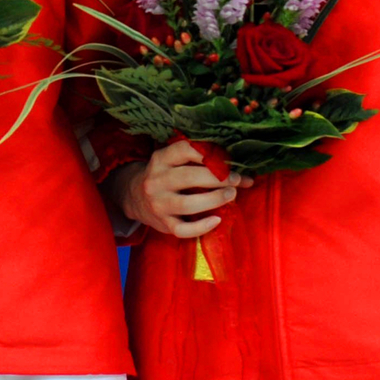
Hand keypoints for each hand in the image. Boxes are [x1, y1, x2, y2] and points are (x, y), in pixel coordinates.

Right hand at [104, 140, 250, 236]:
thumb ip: (200, 162)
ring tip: (231, 195)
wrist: (134, 197)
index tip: (228, 159)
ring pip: (187, 204)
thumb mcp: (172, 162)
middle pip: (188, 177)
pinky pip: (183, 229)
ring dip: (214, 199)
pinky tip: (217, 220)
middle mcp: (156, 180)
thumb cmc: (165, 176)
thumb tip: (244, 173)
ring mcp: (158, 204)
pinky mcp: (163, 224)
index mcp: (160, 160)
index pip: (184, 150)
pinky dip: (202, 227)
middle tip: (236, 180)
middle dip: (218, 178)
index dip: (208, 154)